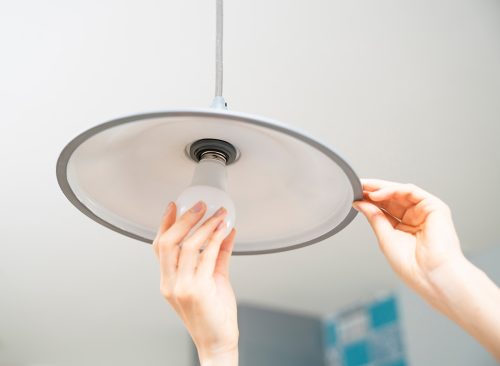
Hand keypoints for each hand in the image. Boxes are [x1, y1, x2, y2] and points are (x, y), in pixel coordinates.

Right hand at [153, 201, 238, 365]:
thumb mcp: (213, 279)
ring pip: (187, 246)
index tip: (173, 205)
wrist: (218, 342)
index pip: (160, 247)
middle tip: (199, 204)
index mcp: (168, 281)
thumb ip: (218, 254)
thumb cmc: (214, 314)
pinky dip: (216, 239)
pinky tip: (224, 229)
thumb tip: (225, 230)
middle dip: (184, 219)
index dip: (164, 224)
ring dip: (205, 226)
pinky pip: (207, 256)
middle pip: (168, 242)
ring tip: (218, 214)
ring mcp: (182, 287)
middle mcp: (170, 283)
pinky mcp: (198, 290)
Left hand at [353, 179, 463, 303]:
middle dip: (373, 191)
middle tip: (357, 186)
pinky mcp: (435, 206)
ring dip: (381, 188)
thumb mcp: (385, 238)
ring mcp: (425, 211)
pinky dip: (393, 190)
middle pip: (392, 198)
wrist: (432, 276)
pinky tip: (377, 194)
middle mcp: (416, 218)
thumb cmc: (412, 266)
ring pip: (401, 192)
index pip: (385, 209)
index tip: (354, 195)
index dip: (369, 201)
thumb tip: (360, 203)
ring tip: (364, 188)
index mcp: (405, 228)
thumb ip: (374, 218)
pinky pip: (411, 191)